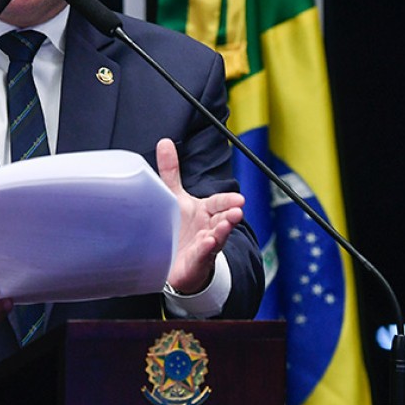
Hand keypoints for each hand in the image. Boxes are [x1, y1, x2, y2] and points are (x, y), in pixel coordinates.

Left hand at [157, 138, 244, 294]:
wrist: (175, 262)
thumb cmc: (180, 227)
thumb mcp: (175, 197)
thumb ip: (171, 171)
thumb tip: (165, 142)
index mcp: (205, 211)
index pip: (220, 203)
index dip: (229, 201)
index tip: (239, 200)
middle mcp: (208, 227)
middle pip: (223, 220)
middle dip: (230, 216)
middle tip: (236, 211)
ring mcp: (205, 245)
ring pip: (217, 238)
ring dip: (222, 232)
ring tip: (224, 226)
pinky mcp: (196, 261)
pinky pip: (203, 255)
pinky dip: (205, 250)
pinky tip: (207, 244)